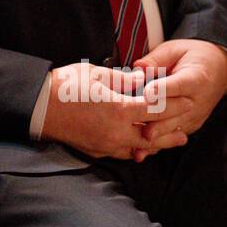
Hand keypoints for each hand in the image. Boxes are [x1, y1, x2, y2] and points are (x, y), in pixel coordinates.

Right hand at [39, 61, 194, 160]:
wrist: (38, 107)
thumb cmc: (66, 86)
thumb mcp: (97, 74)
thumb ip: (123, 79)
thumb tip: (142, 79)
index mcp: (120, 109)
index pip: (157, 109)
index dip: (175, 105)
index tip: (188, 101)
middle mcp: (117, 131)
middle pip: (152, 137)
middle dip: (170, 135)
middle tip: (184, 134)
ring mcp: (106, 144)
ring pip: (137, 149)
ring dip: (153, 146)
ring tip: (165, 143)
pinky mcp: (95, 150)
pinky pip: (121, 152)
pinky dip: (133, 149)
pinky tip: (137, 146)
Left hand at [129, 39, 226, 161]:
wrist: (220, 69)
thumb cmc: (193, 57)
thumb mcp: (175, 49)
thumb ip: (156, 59)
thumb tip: (138, 67)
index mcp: (195, 78)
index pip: (178, 85)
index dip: (161, 90)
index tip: (146, 94)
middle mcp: (197, 101)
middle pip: (174, 113)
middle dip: (154, 120)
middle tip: (135, 124)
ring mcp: (195, 116)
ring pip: (173, 129)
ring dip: (153, 136)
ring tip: (135, 143)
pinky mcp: (191, 126)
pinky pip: (173, 137)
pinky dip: (157, 143)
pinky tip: (140, 151)